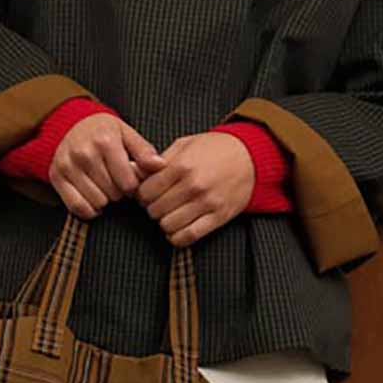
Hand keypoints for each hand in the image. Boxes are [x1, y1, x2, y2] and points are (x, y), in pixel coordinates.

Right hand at [50, 115, 165, 219]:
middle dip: (119, 192)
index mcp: (105, 141)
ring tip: (104, 186)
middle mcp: (84, 154)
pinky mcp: (56, 177)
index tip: (131, 180)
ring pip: (97, 203)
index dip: (134, 186)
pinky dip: (89, 209)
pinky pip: (77, 207)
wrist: (68, 124)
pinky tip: (93, 198)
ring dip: (105, 200)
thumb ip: (144, 150)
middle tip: (115, 181)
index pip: (128, 183)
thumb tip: (160, 166)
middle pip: (113, 194)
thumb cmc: (102, 131)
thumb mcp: (126, 133)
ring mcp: (68, 166)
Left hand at [135, 132, 253, 246]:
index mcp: (182, 166)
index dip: (141, 195)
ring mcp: (207, 203)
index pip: (146, 191)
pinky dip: (178, 237)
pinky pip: (189, 236)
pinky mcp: (219, 217)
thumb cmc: (214, 149)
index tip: (147, 194)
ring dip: (164, 223)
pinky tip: (178, 228)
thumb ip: (158, 160)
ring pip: (168, 226)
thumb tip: (132, 171)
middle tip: (159, 203)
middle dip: (152, 209)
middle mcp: (193, 185)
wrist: (250, 156)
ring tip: (170, 214)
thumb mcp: (184, 145)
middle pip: (155, 210)